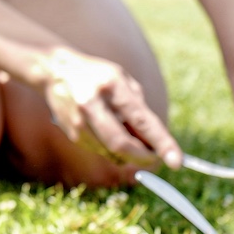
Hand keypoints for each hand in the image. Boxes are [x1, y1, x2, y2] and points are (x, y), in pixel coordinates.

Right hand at [28, 47, 181, 170]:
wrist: (56, 71)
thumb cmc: (98, 76)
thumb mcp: (123, 81)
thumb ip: (140, 110)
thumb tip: (154, 144)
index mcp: (111, 85)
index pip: (141, 120)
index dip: (161, 143)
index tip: (177, 162)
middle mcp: (92, 103)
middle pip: (121, 144)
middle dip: (143, 158)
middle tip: (157, 160)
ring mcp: (79, 120)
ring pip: (111, 152)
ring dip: (129, 154)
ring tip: (135, 141)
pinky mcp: (72, 133)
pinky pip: (101, 151)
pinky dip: (113, 150)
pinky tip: (113, 134)